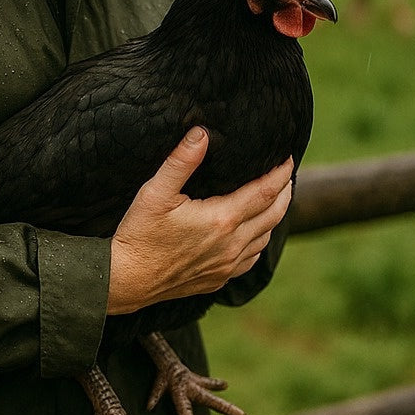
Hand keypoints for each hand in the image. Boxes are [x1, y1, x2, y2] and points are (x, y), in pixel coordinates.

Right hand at [106, 129, 292, 316]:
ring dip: (274, 215)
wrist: (126, 281)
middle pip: (273, 214)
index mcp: (221, 219)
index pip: (265, 192)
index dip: (281, 173)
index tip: (288, 158)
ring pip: (266, 237)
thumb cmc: (138, 234)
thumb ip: (181, 161)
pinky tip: (255, 231)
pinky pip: (251, 258)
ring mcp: (227, 265)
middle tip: (287, 173)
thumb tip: (201, 133)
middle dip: (284, 191)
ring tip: (275, 197)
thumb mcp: (155, 192)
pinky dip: (260, 240)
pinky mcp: (219, 279)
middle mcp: (231, 245)